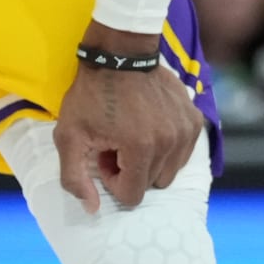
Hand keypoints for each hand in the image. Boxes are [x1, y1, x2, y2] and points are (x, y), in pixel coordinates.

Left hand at [54, 35, 203, 212]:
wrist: (120, 54)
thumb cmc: (92, 95)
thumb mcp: (69, 136)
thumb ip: (75, 178)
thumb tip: (92, 209)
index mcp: (141, 148)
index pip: (132, 195)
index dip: (113, 180)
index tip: (104, 156)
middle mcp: (170, 141)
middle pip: (152, 183)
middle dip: (132, 171)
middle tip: (116, 144)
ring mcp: (186, 129)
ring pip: (170, 170)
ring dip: (151, 160)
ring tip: (132, 135)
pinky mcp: (194, 118)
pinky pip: (183, 151)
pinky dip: (167, 147)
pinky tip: (150, 126)